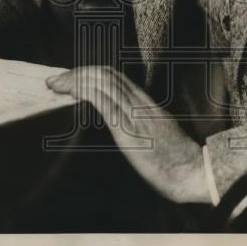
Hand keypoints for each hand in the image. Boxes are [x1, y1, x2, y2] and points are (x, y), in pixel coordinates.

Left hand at [47, 66, 210, 204]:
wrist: (191, 172)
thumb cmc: (176, 161)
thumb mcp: (157, 134)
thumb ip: (140, 125)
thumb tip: (119, 125)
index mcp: (146, 103)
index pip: (114, 76)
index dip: (90, 73)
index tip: (71, 78)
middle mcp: (139, 102)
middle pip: (105, 74)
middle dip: (77, 73)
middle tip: (55, 80)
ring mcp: (134, 113)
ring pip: (102, 82)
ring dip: (75, 80)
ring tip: (56, 85)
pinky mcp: (128, 128)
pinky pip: (104, 100)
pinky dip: (84, 91)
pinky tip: (71, 94)